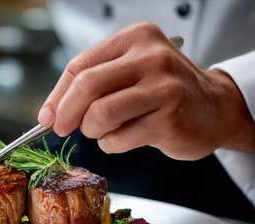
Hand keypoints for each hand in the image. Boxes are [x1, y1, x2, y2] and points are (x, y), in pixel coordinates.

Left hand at [38, 22, 254, 159]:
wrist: (215, 107)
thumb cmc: (164, 90)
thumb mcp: (130, 72)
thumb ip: (93, 84)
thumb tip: (51, 112)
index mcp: (135, 39)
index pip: (79, 65)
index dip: (57, 95)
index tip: (47, 116)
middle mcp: (151, 57)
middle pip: (86, 86)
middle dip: (66, 113)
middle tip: (64, 128)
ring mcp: (163, 88)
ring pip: (99, 115)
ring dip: (92, 131)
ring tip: (104, 130)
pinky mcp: (168, 120)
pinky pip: (118, 139)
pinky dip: (111, 144)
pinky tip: (124, 138)